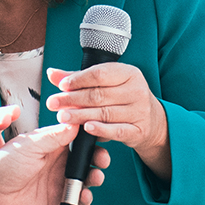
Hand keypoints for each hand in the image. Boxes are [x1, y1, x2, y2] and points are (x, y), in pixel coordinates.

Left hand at [0, 120, 107, 204]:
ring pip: (85, 179)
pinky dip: (84, 198)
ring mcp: (58, 180)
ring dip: (94, 177)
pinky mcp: (56, 199)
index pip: (79, 138)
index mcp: (52, 144)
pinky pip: (76, 199)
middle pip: (86, 159)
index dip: (92, 139)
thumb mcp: (31, 144)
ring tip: (95, 177)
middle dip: (98, 159)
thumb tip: (76, 122)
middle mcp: (58, 161)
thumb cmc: (3, 163)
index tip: (102, 137)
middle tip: (102, 160)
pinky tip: (84, 195)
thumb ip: (56, 135)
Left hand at [44, 62, 170, 178]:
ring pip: (105, 113)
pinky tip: (86, 128)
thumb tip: (53, 74)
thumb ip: (79, 78)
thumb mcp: (106, 83)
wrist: (151, 120)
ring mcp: (140, 111)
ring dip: (81, 115)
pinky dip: (101, 130)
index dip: (79, 79)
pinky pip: (117, 131)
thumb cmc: (123, 97)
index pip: (100, 74)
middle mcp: (137, 90)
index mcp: (129, 73)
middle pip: (99, 94)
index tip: (62, 85)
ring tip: (63, 117)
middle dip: (73, 99)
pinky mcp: (138, 130)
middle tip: (54, 103)